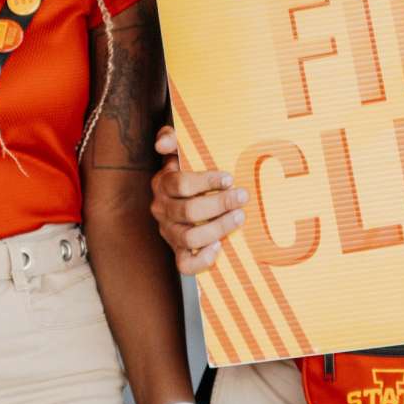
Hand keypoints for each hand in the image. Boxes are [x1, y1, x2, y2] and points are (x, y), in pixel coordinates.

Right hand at [150, 125, 248, 273]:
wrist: (181, 197)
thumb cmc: (185, 173)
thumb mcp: (178, 152)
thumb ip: (171, 139)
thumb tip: (163, 143)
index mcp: (161, 184)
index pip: (181, 183)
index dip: (207, 181)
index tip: (229, 178)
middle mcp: (162, 209)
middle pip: (189, 211)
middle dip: (220, 204)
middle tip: (242, 196)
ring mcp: (168, 232)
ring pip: (189, 238)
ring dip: (218, 228)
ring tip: (239, 217)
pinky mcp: (177, 251)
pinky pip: (185, 264)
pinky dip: (202, 259)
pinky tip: (219, 246)